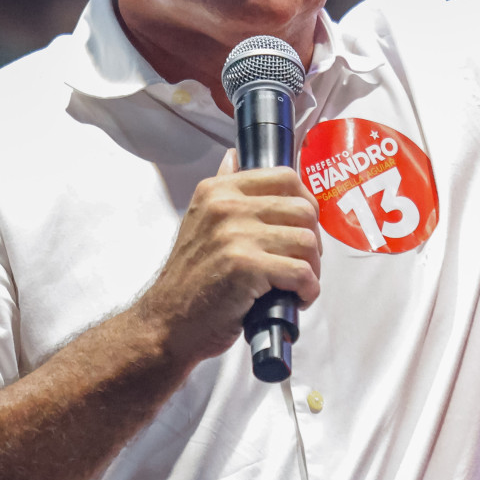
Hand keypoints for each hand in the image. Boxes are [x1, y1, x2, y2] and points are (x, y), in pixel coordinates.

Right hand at [132, 148, 322, 367]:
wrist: (167, 323)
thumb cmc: (190, 278)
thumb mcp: (199, 221)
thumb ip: (223, 187)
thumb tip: (234, 156)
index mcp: (217, 190)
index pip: (285, 177)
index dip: (306, 202)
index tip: (303, 226)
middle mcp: (226, 206)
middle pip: (303, 210)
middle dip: (312, 241)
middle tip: (301, 263)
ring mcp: (235, 235)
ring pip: (307, 242)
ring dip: (312, 269)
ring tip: (297, 284)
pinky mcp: (246, 267)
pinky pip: (301, 273)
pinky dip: (308, 290)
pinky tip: (297, 298)